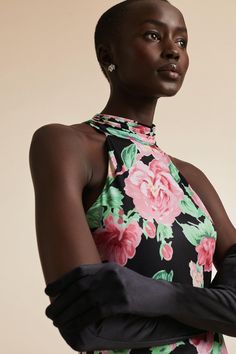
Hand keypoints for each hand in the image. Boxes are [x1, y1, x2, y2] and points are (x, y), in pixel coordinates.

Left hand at [45, 262, 171, 329]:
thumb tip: (78, 288)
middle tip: (49, 313)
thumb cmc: (138, 289)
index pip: (79, 271)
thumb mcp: (119, 277)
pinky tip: (72, 327)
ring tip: (55, 322)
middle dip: (60, 301)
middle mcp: (110, 274)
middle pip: (78, 287)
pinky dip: (81, 320)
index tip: (48, 291)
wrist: (163, 296)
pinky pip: (96, 312)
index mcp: (107, 267)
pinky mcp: (123, 303)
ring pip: (84, 301)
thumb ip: (101, 278)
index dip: (61, 281)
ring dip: (67, 313)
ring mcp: (117, 287)